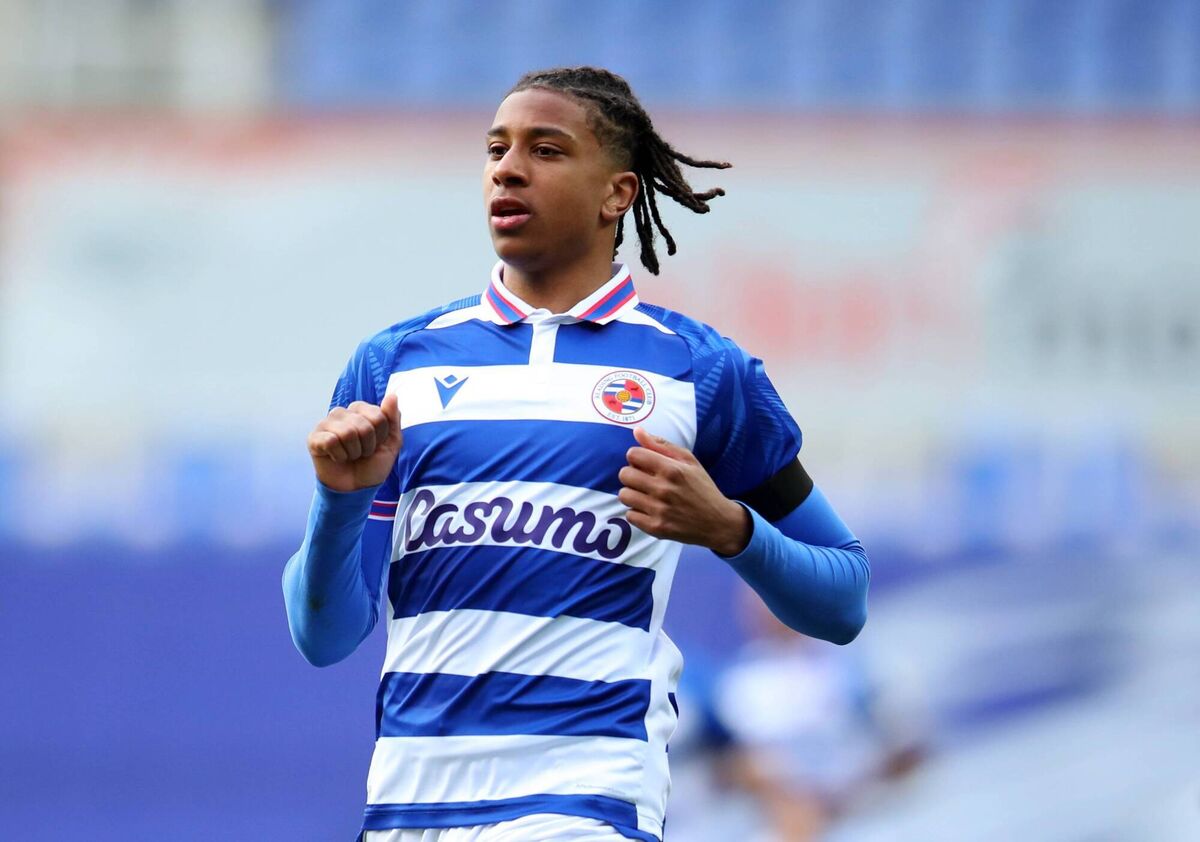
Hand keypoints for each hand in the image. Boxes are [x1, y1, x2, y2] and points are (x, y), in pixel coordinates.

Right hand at [307, 393, 401, 491]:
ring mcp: (326, 423)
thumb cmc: (372, 463)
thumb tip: (392, 395)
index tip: (375, 445)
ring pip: (347, 433)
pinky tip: (337, 458)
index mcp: (361, 409)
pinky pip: (331, 441)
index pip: (378, 416)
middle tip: (361, 453)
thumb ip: (392, 419)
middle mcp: (342, 412)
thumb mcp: (391, 443)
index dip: (380, 437)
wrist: (356, 487)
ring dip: (353, 452)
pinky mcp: (314, 437)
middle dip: (367, 447)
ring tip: (350, 455)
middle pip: (364, 426)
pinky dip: (339, 456)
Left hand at [618, 426, 750, 555]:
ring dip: (632, 493)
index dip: (636, 457)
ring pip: (624, 495)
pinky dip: (637, 512)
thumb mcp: (689, 461)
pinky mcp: (656, 528)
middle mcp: (664, 489)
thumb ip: (661, 445)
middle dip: (632, 474)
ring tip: (645, 495)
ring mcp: (659, 510)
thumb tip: (637, 431)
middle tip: (644, 480)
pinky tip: (649, 510)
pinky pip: (629, 515)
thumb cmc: (702, 488)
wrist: (718, 522)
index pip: (633, 454)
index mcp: (672, 469)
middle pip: (624, 474)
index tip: (644, 463)